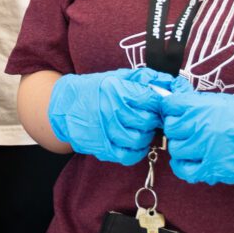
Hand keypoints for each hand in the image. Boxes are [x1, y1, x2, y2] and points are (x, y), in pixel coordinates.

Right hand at [46, 69, 180, 163]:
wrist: (64, 105)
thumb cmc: (94, 89)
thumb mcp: (117, 77)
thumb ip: (144, 79)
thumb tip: (169, 82)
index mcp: (117, 90)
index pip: (152, 101)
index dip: (160, 104)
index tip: (159, 105)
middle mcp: (111, 110)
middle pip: (148, 121)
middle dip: (154, 120)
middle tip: (151, 118)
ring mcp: (106, 131)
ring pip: (140, 140)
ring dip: (146, 136)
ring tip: (141, 129)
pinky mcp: (103, 147)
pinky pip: (129, 155)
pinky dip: (137, 151)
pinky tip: (135, 143)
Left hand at [160, 89, 233, 185]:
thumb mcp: (226, 102)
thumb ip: (201, 102)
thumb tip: (179, 97)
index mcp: (205, 106)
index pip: (170, 105)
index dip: (170, 109)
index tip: (174, 112)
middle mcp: (202, 126)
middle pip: (170, 128)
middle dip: (175, 129)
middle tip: (185, 131)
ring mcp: (206, 148)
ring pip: (176, 149)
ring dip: (182, 148)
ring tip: (193, 146)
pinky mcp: (212, 168)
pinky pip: (185, 170)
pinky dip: (183, 167)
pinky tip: (190, 162)